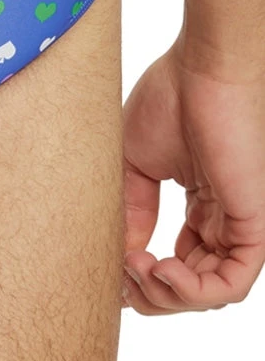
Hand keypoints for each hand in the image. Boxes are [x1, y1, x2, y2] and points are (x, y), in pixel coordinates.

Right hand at [122, 36, 264, 313]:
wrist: (204, 66)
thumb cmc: (171, 97)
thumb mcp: (135, 166)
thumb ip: (131, 212)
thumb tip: (120, 255)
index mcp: (203, 205)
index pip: (179, 264)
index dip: (141, 278)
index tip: (110, 266)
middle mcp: (225, 219)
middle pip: (192, 286)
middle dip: (150, 292)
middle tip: (120, 270)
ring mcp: (242, 223)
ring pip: (211, 293)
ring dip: (165, 294)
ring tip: (137, 266)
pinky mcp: (254, 222)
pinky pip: (231, 284)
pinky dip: (191, 292)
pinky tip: (158, 269)